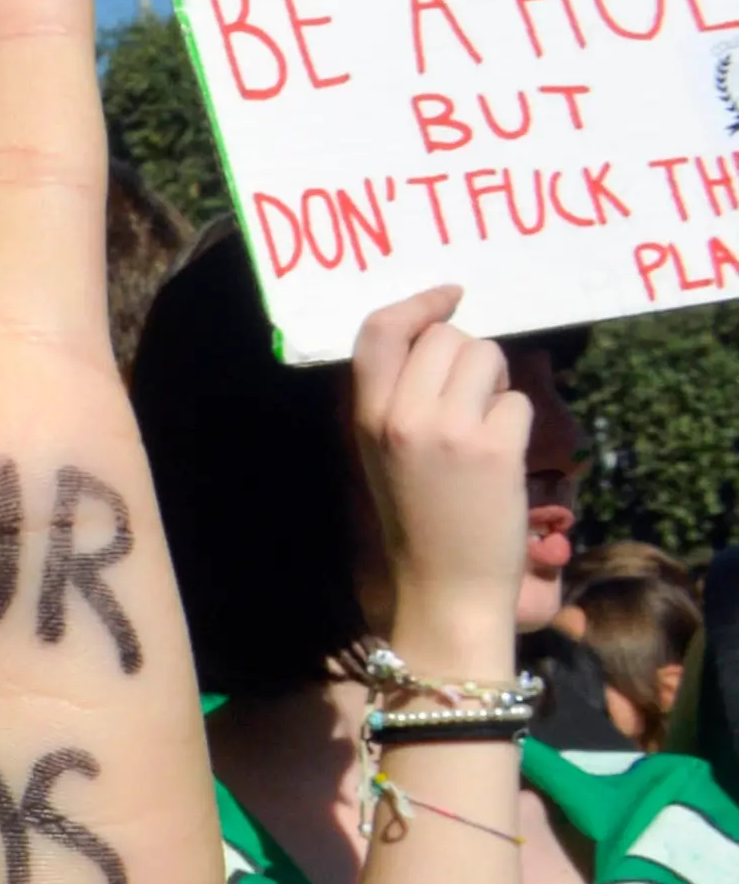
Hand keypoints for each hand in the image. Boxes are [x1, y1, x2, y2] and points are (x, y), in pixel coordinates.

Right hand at [348, 286, 530, 670]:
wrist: (443, 588)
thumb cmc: (416, 521)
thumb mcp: (382, 454)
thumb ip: (398, 399)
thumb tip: (443, 339)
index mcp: (366, 417)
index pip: (379, 331)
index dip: (418, 303)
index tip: (449, 296)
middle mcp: (401, 416)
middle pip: (448, 337)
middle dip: (470, 357)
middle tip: (470, 401)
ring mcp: (447, 431)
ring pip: (488, 357)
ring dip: (496, 385)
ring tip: (484, 430)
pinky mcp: (493, 448)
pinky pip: (518, 401)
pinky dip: (517, 423)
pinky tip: (501, 460)